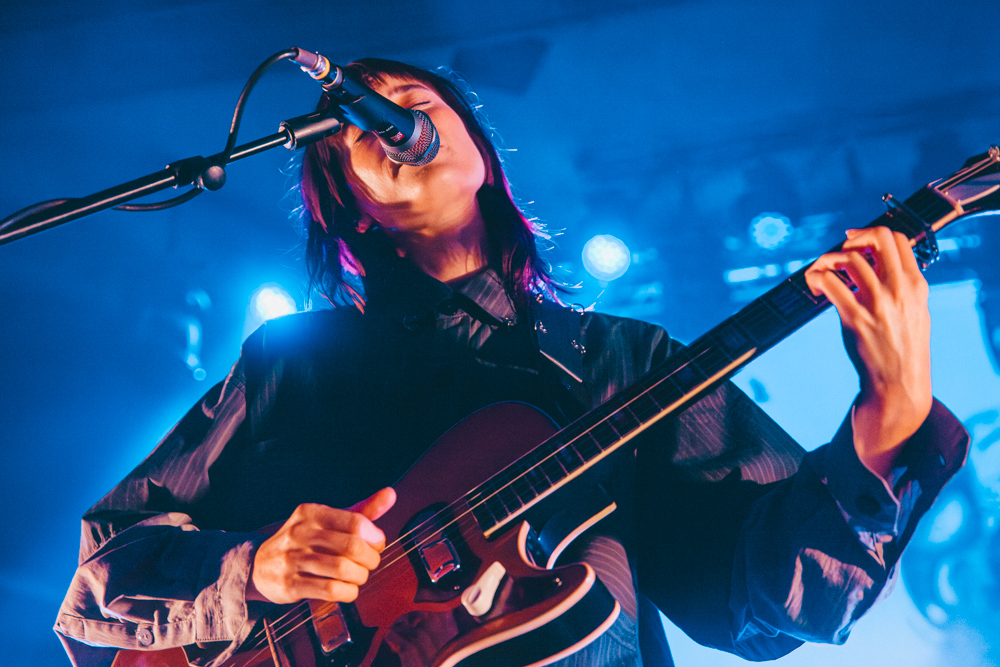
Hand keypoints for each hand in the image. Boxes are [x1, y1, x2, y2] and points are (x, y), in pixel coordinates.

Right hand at [246, 487, 396, 604]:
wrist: (260, 564)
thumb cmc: (304, 541)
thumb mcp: (328, 520)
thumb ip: (361, 510)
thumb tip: (390, 494)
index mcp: (312, 513)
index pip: (356, 522)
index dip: (375, 537)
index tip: (377, 544)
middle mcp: (301, 533)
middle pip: (352, 547)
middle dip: (371, 559)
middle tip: (371, 563)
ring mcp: (293, 559)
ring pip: (343, 569)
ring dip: (360, 576)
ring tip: (359, 576)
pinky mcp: (290, 585)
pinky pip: (329, 590)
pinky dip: (347, 592)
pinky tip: (348, 589)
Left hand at [804, 226, 932, 477]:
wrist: (899, 385)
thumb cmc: (903, 349)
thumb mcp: (916, 313)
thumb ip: (901, 287)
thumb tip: (876, 265)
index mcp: (917, 286)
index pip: (899, 240)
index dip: (872, 235)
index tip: (855, 243)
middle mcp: (900, 289)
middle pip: (878, 238)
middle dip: (853, 239)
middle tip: (840, 254)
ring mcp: (878, 303)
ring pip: (849, 259)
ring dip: (828, 260)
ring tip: (821, 273)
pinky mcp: (855, 318)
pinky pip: (829, 283)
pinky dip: (816, 277)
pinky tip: (815, 288)